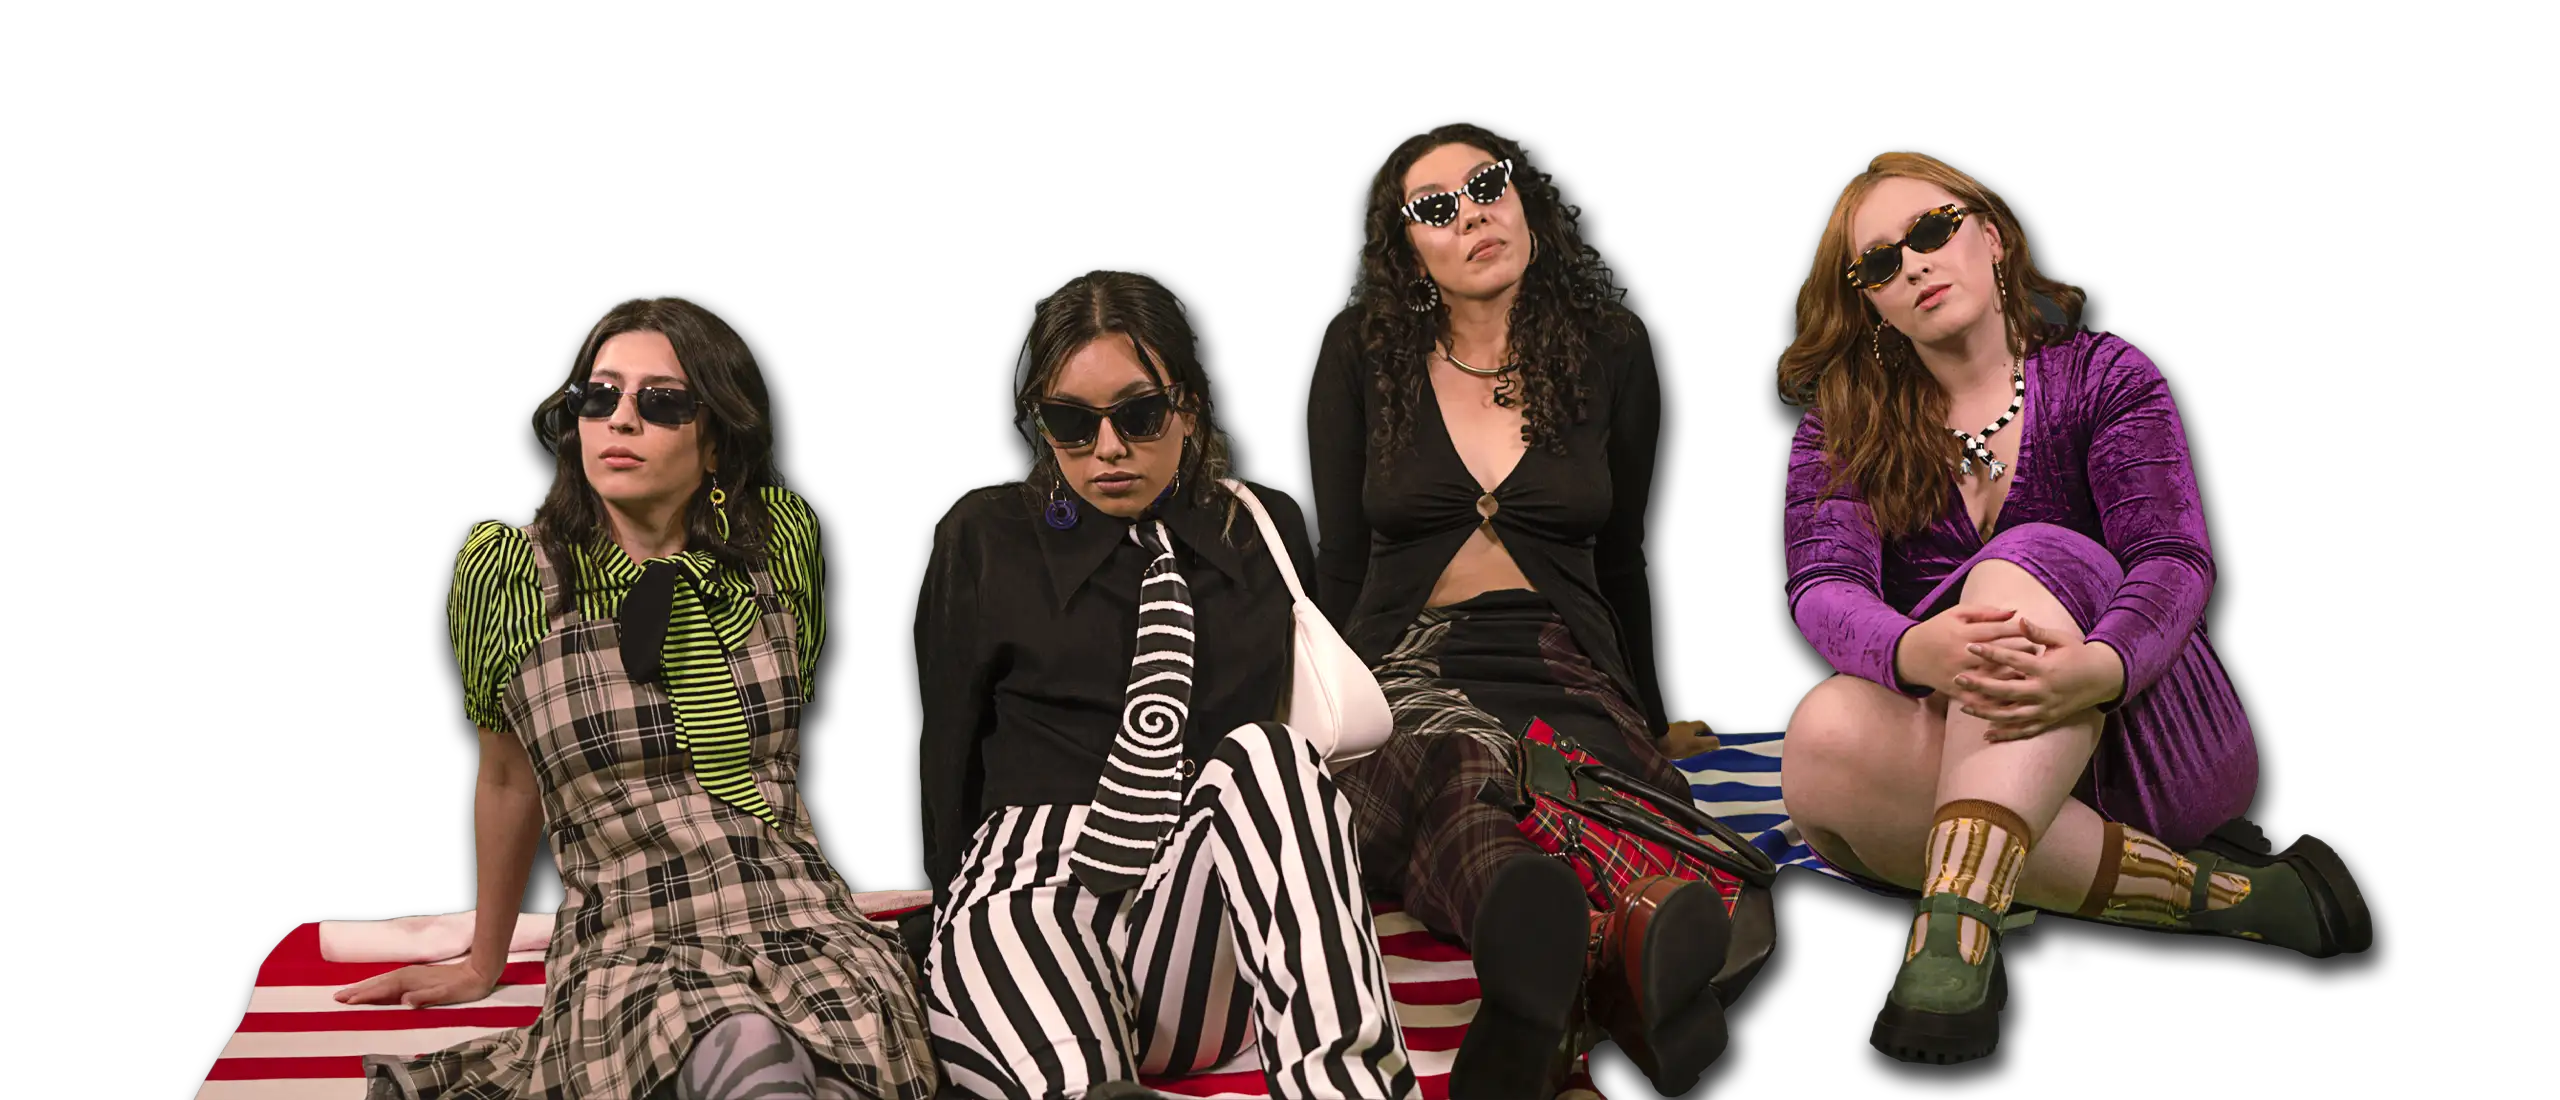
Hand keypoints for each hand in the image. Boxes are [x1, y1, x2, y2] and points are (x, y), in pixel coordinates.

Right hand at [333, 960, 501, 1008]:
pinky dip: (377, 986)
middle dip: (358, 990)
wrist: (479, 972)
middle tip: (337, 998)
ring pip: (382, 982)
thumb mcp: (447, 995)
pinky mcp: (416, 977)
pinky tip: (372, 990)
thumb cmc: (464, 987)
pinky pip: (390, 983)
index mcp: (412, 980)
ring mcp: (412, 975)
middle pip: (377, 983)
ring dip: (364, 988)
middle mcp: (408, 975)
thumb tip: (406, 1001)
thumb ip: (426, 997)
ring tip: (347, 994)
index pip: (382, 989)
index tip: (348, 1001)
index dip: (365, 995)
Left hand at [1658, 719, 1719, 758]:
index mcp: (1691, 725)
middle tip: (1702, 748)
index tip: (1713, 741)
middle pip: (1693, 730)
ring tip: (1690, 753)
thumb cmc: (1676, 742)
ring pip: (1683, 735)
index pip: (1704, 725)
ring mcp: (1671, 729)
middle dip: (1699, 738)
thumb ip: (1707, 743)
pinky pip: (1674, 740)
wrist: (1652, 740)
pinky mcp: (1662, 735)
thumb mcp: (1695, 744)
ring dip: (1688, 742)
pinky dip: (1678, 745)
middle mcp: (1681, 724)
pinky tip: (1678, 752)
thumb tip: (1718, 742)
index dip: (1710, 732)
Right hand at [1895, 604, 2028, 694]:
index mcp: (1962, 633)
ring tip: (2030, 673)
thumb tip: (2014, 612)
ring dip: (2013, 677)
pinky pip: (1979, 699)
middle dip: (2021, 653)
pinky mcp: (1955, 691)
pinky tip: (2012, 698)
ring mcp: (1958, 675)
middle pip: (1998, 655)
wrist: (1908, 655)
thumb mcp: (1956, 614)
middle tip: (2038, 653)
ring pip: (1992, 679)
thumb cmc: (1936, 629)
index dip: (2019, 632)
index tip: (2035, 632)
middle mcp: (1961, 655)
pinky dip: (1996, 700)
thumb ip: (1985, 612)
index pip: (1997, 631)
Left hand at [1949, 616, 2126, 741]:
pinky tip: (1986, 734)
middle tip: (1958, 678)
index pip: (2013, 660)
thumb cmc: (2078, 654)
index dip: (1991, 653)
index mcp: (2045, 668)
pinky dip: (2005, 734)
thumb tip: (2018, 620)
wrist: (2103, 678)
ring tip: (1964, 706)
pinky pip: (2024, 731)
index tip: (1971, 647)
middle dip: (1980, 685)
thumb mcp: (2061, 640)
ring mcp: (2046, 709)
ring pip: (2011, 715)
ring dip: (1986, 712)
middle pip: (2006, 690)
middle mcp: (2044, 691)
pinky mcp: (2048, 721)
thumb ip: (2038, 633)